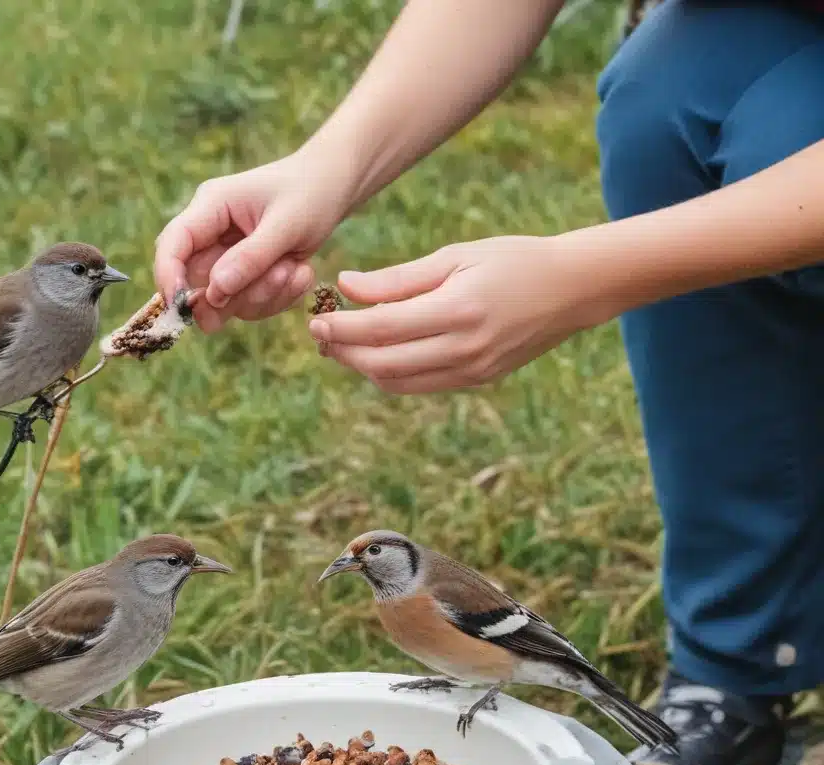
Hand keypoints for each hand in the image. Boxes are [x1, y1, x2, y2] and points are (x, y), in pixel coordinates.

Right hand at [154, 153, 350, 331]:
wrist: (332, 189)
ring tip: (295, 269)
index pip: (172, 244)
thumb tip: (215, 290)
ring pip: (224, 300)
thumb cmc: (310, 194)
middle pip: (198, 282)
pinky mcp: (243, 276)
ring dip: (262, 296)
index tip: (184, 307)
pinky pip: (247, 304)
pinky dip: (275, 299)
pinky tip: (299, 272)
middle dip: (238, 292)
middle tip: (281, 274)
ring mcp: (226, 257)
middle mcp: (211, 233)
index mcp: (211, 206)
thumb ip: (251, 258)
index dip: (169, 277)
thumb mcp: (286, 225)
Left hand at [308, 236, 600, 393]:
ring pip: (398, 382)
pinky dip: (391, 374)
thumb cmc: (511, 260)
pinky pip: (420, 385)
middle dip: (344, 353)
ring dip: (363, 367)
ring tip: (342, 345)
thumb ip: (397, 278)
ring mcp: (472, 371)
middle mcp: (464, 348)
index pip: (381, 328)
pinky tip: (378, 353)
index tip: (315, 320)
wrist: (572, 289)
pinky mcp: (477, 380)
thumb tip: (345, 287)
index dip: (341, 329)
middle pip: (382, 364)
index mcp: (457, 310)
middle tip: (320, 335)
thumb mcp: (454, 256)